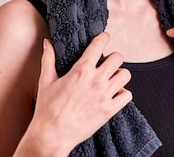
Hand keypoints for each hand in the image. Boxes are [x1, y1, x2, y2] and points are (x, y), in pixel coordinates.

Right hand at [16, 32, 131, 155]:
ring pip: (125, 75)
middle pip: (118, 58)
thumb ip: (48, 59)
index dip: (104, 38)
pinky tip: (114, 94)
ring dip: (119, 74)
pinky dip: (123, 93)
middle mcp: (96, 80)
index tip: (105, 37)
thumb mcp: (46, 81)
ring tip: (111, 78)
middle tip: (106, 62)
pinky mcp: (109, 110)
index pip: (99, 45)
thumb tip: (47, 43)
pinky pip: (127, 95)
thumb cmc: (47, 109)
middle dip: (113, 58)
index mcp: (81, 70)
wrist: (52, 135)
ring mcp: (104, 95)